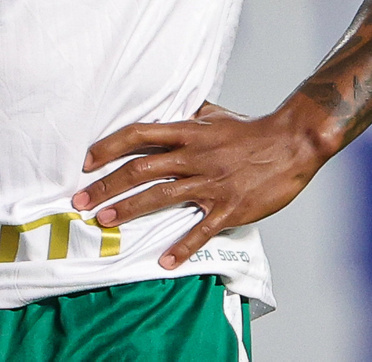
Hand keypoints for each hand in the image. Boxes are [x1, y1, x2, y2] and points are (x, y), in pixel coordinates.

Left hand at [70, 100, 327, 268]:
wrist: (291, 142)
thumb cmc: (252, 128)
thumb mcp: (215, 114)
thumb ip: (190, 115)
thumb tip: (174, 110)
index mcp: (188, 132)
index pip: (139, 135)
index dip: (109, 147)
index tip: (87, 161)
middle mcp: (193, 156)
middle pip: (140, 169)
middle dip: (106, 185)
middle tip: (80, 201)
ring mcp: (210, 182)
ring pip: (161, 197)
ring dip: (129, 210)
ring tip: (104, 221)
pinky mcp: (230, 206)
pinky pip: (201, 229)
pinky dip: (182, 246)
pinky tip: (165, 261)